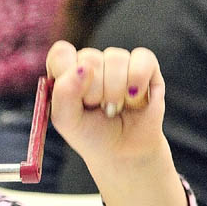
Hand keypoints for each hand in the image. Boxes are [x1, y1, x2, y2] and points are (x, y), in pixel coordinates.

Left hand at [46, 40, 163, 165]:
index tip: (75, 97)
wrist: (125, 152)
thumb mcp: (66, 120)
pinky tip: (135, 98)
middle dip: (94, 91)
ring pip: (115, 58)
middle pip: (89, 57)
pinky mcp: (145, 66)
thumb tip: (83, 67)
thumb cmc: (91, 135)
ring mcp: (117, 63)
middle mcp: (90, 63)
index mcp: (66, 72)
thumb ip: (64, 93)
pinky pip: (142, 59)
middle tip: (97, 108)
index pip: (61, 53)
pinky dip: (138, 81)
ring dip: (116, 90)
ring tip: (115, 106)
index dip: (68, 73)